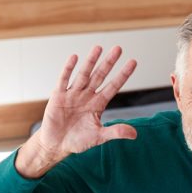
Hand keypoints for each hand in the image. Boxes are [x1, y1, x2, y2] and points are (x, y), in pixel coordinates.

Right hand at [15, 46, 137, 177]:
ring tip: (98, 47)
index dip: (123, 75)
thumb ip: (115, 132)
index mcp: (98, 104)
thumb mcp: (99, 137)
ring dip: (90, 61)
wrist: (56, 145)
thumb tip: (135, 134)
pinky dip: (68, 69)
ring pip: (83, 75)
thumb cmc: (78, 140)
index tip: (133, 62)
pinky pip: (64, 80)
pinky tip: (74, 57)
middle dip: (109, 63)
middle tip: (118, 48)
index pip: (113, 86)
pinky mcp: (58, 96)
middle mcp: (87, 96)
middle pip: (100, 76)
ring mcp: (73, 94)